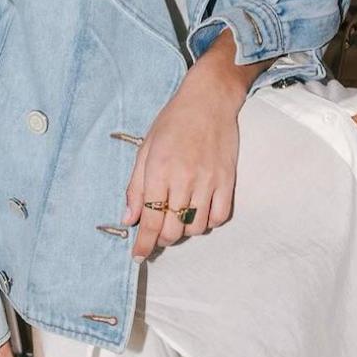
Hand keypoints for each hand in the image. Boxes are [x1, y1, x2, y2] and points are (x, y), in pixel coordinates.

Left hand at [122, 29, 272, 259]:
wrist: (209, 100)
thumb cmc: (174, 122)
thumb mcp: (146, 149)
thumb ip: (136, 187)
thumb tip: (129, 218)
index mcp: (159, 171)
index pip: (150, 220)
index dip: (143, 243)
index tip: (139, 255)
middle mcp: (183, 179)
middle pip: (172, 229)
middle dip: (162, 239)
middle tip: (159, 233)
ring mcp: (208, 181)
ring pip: (196, 227)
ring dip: (185, 230)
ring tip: (179, 218)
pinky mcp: (227, 180)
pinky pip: (219, 217)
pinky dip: (208, 223)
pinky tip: (200, 213)